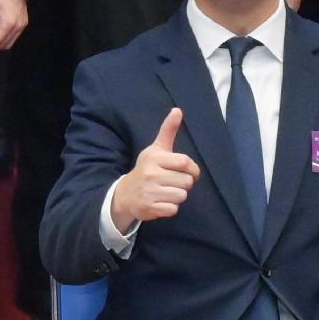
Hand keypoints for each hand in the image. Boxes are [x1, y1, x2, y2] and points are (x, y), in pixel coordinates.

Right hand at [112, 106, 198, 226]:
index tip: (189, 171)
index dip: (193, 169)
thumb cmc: (146, 169)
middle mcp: (151, 174)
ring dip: (177, 195)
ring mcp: (149, 191)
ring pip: (182, 196)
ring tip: (166, 191)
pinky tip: (161, 201)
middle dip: (184, 183)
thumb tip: (178, 110)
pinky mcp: (150, 207)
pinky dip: (170, 208)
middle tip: (172, 182)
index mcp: (154, 157)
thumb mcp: (155, 149)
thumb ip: (168, 131)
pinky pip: (173, 209)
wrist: (125, 194)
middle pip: (187, 181)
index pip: (185, 162)